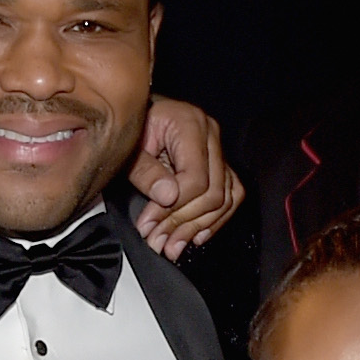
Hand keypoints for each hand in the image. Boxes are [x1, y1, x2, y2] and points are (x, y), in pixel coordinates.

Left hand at [127, 94, 239, 257]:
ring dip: (198, 227)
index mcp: (190, 124)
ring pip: (225, 199)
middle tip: (158, 241)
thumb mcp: (129, 148)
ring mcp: (217, 150)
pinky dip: (214, 220)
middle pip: (213, 193)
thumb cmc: (133, 127)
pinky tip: (196, 235)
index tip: (149, 224)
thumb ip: (146, 172)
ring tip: (173, 245)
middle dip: (184, 223)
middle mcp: (210, 136)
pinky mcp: (218, 164)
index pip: (196, 179)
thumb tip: (167, 197)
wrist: (139, 115)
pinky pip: (229, 196)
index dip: (173, 208)